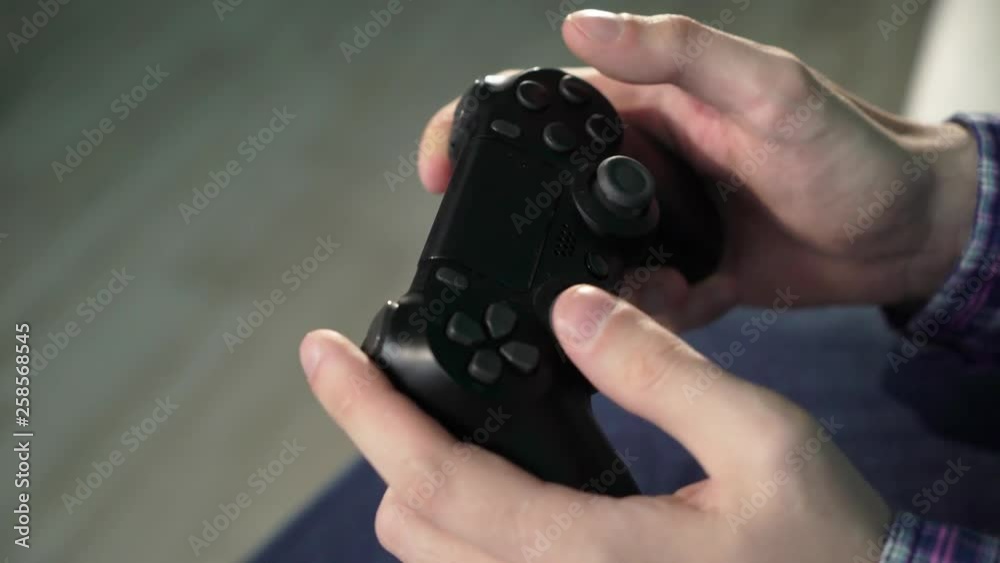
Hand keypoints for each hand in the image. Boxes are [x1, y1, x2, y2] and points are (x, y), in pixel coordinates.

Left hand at [300, 285, 889, 562]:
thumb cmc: (828, 546)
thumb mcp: (765, 440)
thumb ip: (665, 372)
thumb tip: (574, 310)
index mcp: (592, 553)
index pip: (436, 480)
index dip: (366, 410)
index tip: (322, 351)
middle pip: (412, 528)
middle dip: (390, 446)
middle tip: (397, 377)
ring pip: (438, 561)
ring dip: (423, 489)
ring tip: (446, 421)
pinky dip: (466, 524)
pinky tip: (502, 481)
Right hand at [416, 11, 980, 327]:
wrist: (906, 235)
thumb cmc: (849, 151)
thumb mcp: (767, 88)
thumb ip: (679, 53)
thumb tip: (581, 21)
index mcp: (647, 107)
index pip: (545, 108)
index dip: (481, 129)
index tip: (440, 166)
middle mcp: (641, 168)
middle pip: (548, 194)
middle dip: (515, 226)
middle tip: (498, 259)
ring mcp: (658, 229)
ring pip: (585, 259)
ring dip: (583, 285)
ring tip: (614, 298)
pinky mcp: (683, 281)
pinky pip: (638, 306)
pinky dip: (642, 320)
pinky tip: (670, 312)